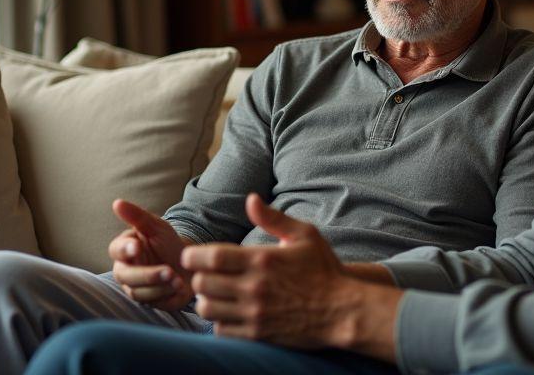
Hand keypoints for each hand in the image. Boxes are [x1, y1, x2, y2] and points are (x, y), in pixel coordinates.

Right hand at [108, 199, 192, 310]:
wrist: (191, 263)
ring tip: (178, 279)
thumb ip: (137, 216)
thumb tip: (117, 202)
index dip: (125, 249)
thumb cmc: (169, 243)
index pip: (116, 250)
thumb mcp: (157, 227)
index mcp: (125, 250)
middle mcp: (127, 271)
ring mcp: (137, 289)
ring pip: (140, 293)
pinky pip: (154, 304)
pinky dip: (167, 296)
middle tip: (168, 271)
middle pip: (126, 277)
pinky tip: (179, 288)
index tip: (137, 246)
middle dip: (148, 275)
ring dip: (160, 286)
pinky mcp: (152, 302)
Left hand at [182, 193, 382, 349]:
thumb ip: (273, 218)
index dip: (193, 256)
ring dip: (206, 299)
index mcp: (262, 260)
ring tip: (216, 294)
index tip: (191, 256)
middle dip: (199, 277)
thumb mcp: (305, 235)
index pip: (211, 257)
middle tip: (206, 274)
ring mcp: (254, 313)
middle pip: (202, 283)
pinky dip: (219, 321)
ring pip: (207, 309)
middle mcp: (254, 287)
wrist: (342, 310)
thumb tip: (250, 199)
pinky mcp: (257, 334)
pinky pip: (221, 330)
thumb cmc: (324, 269)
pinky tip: (229, 312)